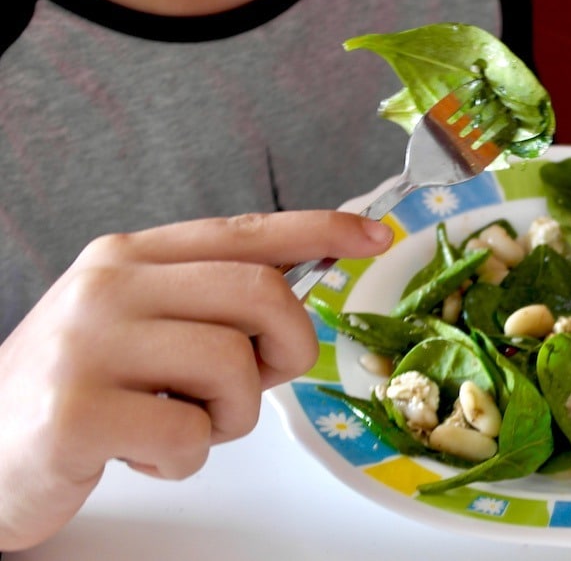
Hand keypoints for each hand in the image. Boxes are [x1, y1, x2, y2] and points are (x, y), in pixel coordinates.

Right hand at [0, 211, 392, 550]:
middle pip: (261, 294)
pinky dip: (185, 458)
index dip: (320, 230)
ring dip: (229, 416)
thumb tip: (299, 309)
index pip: (246, 231)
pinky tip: (143, 452)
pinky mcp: (76, 411)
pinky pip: (188, 435)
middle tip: (256, 381)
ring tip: (180, 423)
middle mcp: (111, 286)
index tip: (375, 235)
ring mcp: (89, 344)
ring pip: (233, 368)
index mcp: (133, 258)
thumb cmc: (80, 391)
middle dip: (285, 348)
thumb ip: (213, 312)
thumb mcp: (143, 330)